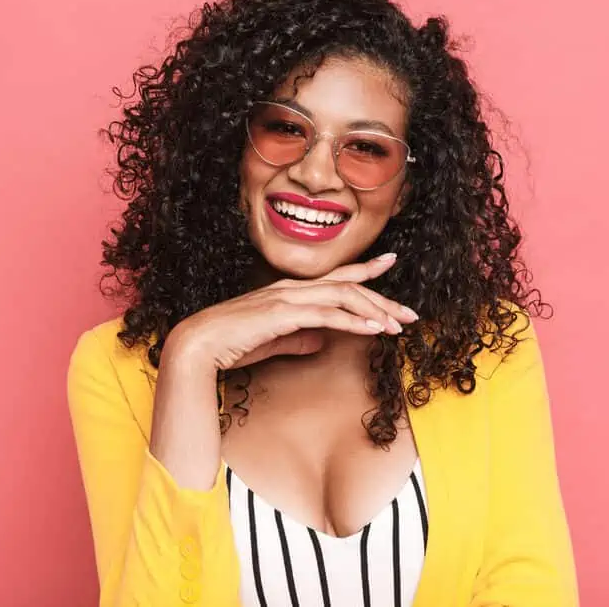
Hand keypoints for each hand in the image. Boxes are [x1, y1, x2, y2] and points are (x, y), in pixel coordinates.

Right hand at [165, 253, 418, 371]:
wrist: (198, 346)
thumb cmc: (231, 345)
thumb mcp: (273, 343)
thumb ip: (298, 339)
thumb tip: (320, 341)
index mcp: (290, 292)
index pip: (335, 276)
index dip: (365, 269)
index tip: (390, 262)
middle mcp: (292, 289)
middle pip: (348, 286)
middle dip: (382, 298)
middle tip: (410, 313)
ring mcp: (287, 298)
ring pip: (342, 296)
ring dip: (374, 311)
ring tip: (398, 325)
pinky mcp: (283, 314)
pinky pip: (327, 315)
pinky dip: (354, 321)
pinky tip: (374, 330)